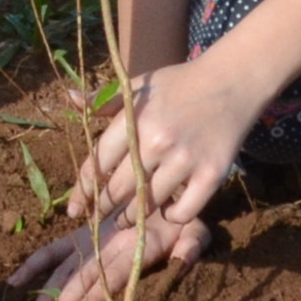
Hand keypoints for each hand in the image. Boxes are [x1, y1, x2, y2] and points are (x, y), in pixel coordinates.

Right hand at [10, 206, 211, 300]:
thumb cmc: (183, 216)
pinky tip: (16, 281)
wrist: (165, 183)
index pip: (111, 272)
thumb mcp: (197, 229)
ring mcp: (90, 239)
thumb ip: (192, 246)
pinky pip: (55, 250)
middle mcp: (107, 242)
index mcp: (135, 244)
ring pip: (65, 268)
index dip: (93, 292)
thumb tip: (183, 261)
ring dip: (49, 292)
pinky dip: (35, 264)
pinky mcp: (81, 236)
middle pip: (82, 274)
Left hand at [62, 56, 258, 239]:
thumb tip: (69, 98)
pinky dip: (173, 216)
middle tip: (98, 217)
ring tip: (126, 219)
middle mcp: (157, 142)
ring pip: (149, 204)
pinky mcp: (211, 174)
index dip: (83, 190)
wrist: (231, 81)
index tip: (74, 208)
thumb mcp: (139, 85)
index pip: (98, 163)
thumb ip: (104, 99)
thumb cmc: (179, 83)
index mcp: (134, 120)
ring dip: (133, 216)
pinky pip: (185, 211)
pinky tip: (168, 211)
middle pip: (119, 189)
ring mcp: (185, 160)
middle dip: (103, 208)